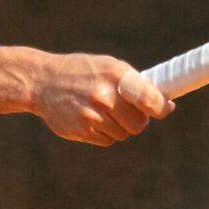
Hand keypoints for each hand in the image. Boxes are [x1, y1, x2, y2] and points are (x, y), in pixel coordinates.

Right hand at [0, 46, 173, 145]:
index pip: (150, 99)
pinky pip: (107, 140)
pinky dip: (103, 134)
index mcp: (116, 75)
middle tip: (123, 111)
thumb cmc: (81, 72)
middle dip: (135, 120)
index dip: (160, 108)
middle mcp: (105, 95)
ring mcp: (92, 114)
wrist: (41, 81)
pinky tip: (89, 119)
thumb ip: (136, 84)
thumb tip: (167, 106)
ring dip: (117, 127)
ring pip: (122, 134)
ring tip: (101, 112)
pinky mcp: (81, 130)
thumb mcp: (107, 67)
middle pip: (138, 124)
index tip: (163, 110)